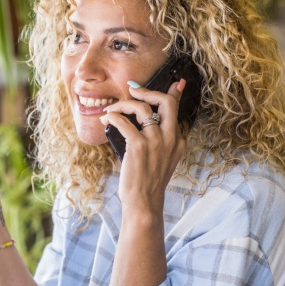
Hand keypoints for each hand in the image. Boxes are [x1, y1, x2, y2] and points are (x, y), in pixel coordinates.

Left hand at [100, 79, 186, 214]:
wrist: (144, 203)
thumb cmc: (147, 183)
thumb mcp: (159, 160)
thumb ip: (158, 141)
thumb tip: (146, 123)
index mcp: (178, 141)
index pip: (176, 109)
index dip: (174, 92)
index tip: (174, 82)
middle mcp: (170, 139)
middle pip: (166, 102)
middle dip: (149, 91)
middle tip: (133, 90)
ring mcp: (156, 142)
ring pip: (143, 108)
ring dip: (124, 104)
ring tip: (113, 109)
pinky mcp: (139, 147)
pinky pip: (124, 122)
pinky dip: (113, 117)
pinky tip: (107, 119)